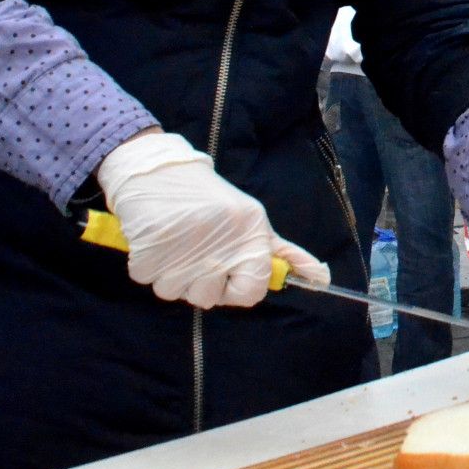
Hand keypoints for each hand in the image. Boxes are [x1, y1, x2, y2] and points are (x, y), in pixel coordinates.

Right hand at [96, 131, 328, 309]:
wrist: (158, 171)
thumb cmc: (210, 200)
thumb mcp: (252, 220)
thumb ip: (283, 252)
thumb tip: (321, 278)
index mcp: (250, 234)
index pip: (252, 292)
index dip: (238, 288)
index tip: (228, 273)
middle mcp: (219, 244)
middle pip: (209, 298)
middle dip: (201, 280)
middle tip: (197, 249)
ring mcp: (182, 250)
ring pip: (175, 293)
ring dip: (173, 273)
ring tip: (176, 242)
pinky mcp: (147, 253)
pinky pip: (148, 281)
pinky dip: (149, 265)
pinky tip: (157, 239)